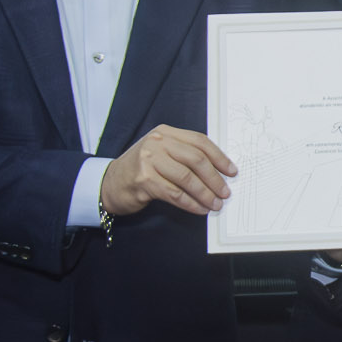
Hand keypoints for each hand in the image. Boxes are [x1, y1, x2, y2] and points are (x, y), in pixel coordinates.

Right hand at [101, 125, 237, 216]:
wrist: (109, 184)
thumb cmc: (141, 170)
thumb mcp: (161, 153)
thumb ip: (184, 155)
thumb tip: (218, 171)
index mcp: (165, 132)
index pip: (199, 142)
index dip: (219, 157)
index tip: (231, 172)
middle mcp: (157, 143)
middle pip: (196, 159)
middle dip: (215, 178)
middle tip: (225, 192)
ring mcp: (149, 161)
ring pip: (187, 178)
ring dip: (205, 194)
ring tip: (215, 204)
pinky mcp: (144, 181)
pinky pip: (175, 194)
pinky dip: (191, 203)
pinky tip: (200, 209)